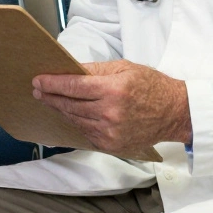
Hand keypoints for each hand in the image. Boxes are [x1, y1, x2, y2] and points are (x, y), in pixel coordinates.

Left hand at [32, 60, 191, 157]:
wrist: (174, 112)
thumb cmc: (151, 86)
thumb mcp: (124, 68)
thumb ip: (95, 70)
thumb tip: (70, 69)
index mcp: (113, 90)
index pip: (73, 86)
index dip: (52, 83)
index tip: (38, 81)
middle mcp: (110, 114)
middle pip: (70, 105)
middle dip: (51, 96)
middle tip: (38, 90)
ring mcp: (111, 132)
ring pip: (75, 120)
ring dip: (60, 110)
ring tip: (50, 100)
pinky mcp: (112, 145)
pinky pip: (86, 132)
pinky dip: (76, 122)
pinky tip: (70, 113)